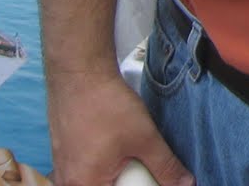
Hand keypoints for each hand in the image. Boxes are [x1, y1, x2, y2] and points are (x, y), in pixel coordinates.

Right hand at [47, 70, 192, 185]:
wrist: (80, 74)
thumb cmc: (107, 105)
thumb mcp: (144, 138)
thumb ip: (165, 165)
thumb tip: (185, 184)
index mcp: (85, 185)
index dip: (140, 182)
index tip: (150, 174)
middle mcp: (68, 182)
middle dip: (127, 178)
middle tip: (137, 158)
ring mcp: (62, 169)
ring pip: (96, 179)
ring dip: (114, 170)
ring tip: (122, 146)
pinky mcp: (62, 154)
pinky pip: (85, 169)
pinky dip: (101, 160)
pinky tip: (109, 140)